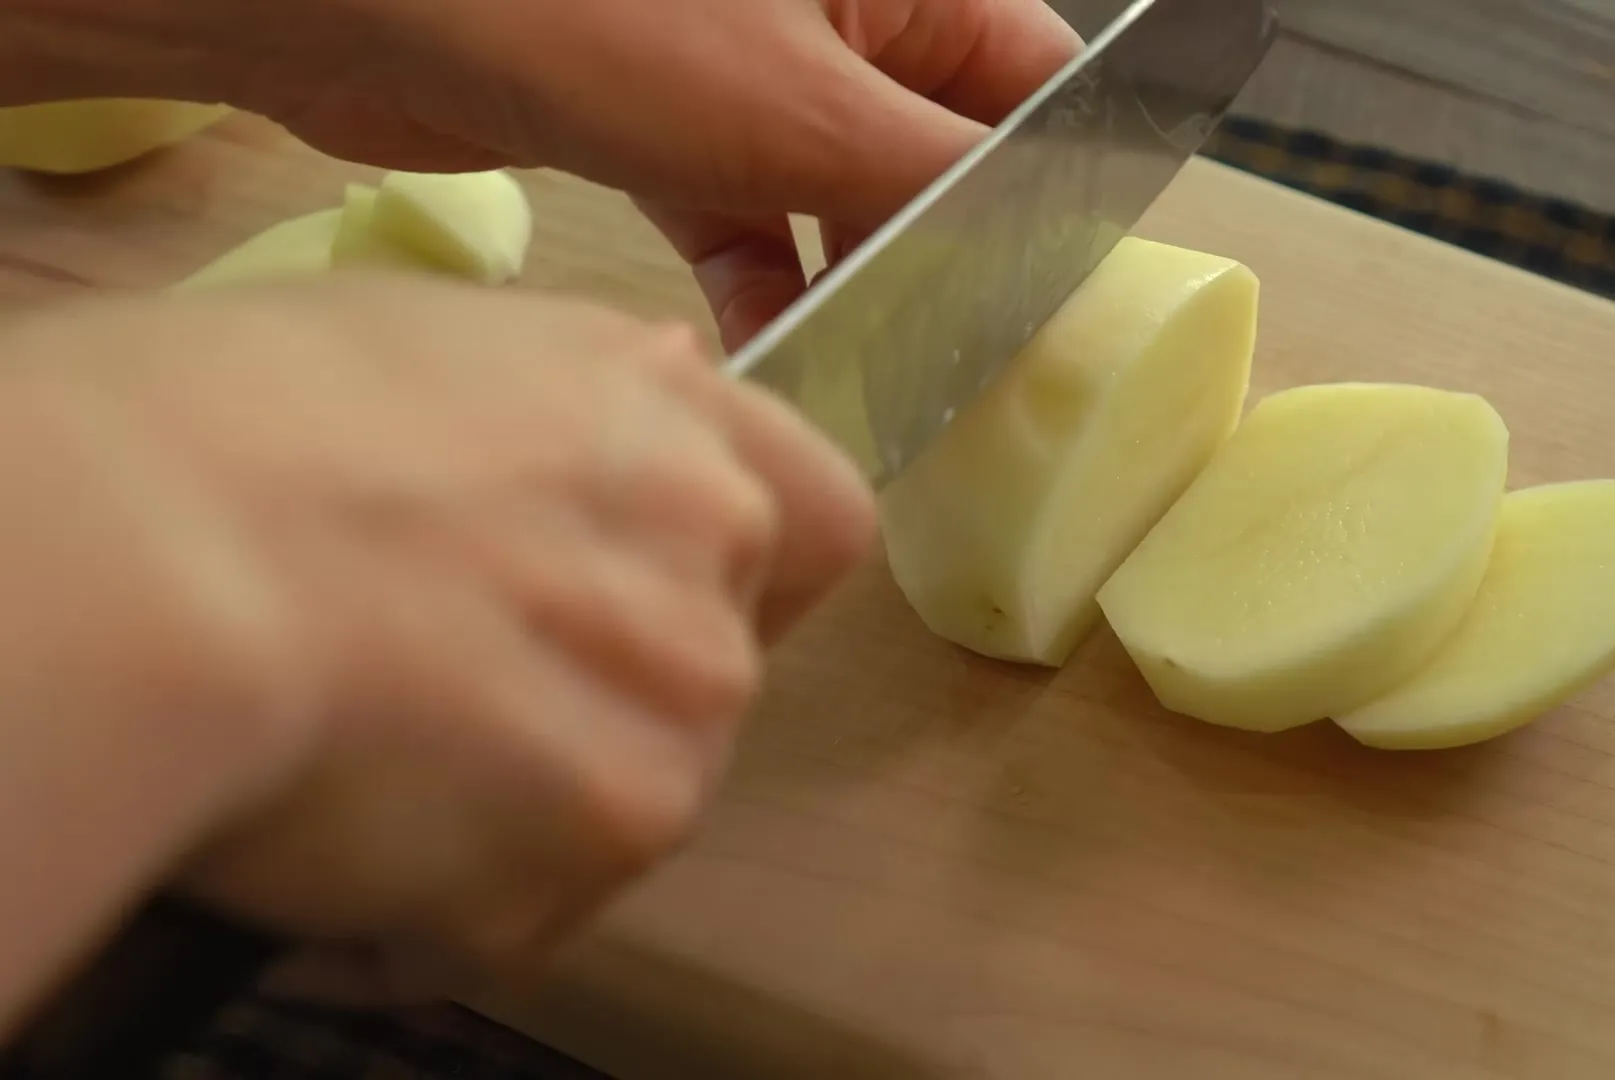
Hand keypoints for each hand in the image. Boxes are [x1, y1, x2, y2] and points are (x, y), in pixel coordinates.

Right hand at [0, 278, 871, 992]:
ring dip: (535, 803)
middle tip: (458, 697)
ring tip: (377, 767)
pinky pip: (556, 892)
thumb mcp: (423, 345)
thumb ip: (565, 399)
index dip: (754, 573)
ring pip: (641, 784)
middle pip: (714, 665)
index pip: (816, 518)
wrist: (151, 558)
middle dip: (607, 698)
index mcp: (671, 413)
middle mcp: (714, 546)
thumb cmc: (227, 423)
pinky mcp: (624, 824)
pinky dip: (464, 896)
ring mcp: (687, 691)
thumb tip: (638, 408)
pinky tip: (355, 837)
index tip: (652, 598)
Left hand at [7, 0, 1081, 348]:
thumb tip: (1033, 259)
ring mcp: (746, 57)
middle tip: (955, 360)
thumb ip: (928, 184)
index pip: (1032, 83)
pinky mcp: (663, 114)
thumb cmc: (582, 11)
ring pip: (836, 187)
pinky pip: (742, 205)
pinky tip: (757, 346)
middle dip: (940, 253)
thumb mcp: (794, 112)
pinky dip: (753, 274)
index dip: (1050, 191)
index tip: (1051, 301)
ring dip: (844, 277)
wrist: (354, 1)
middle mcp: (835, 5)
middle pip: (935, 143)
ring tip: (861, 370)